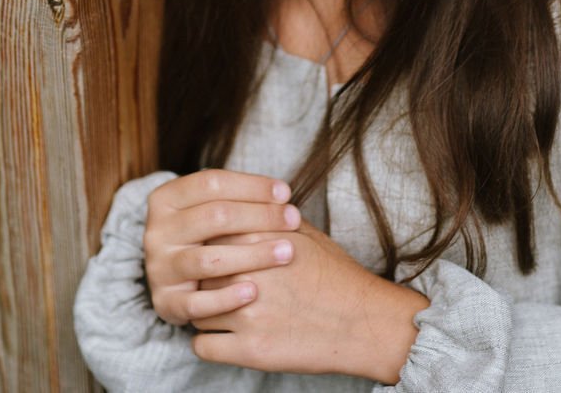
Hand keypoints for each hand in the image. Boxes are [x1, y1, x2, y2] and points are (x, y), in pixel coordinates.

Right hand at [142, 169, 301, 326]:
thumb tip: (283, 196)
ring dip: (253, 255)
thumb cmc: (209, 236)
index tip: (286, 193)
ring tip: (287, 253)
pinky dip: (227, 298)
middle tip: (294, 220)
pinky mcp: (165, 302)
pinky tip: (254, 292)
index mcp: (166, 199)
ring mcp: (159, 268)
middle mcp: (157, 231)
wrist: (176, 280)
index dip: (252, 185)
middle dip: (260, 217)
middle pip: (214, 217)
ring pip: (209, 260)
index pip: (211, 183)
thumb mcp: (213, 210)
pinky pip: (197, 303)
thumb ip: (239, 200)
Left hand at [191, 220, 429, 384]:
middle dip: (204, 280)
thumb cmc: (337, 276)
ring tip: (226, 313)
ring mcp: (247, 314)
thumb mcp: (305, 235)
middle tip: (216, 287)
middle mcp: (247, 274)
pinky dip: (209, 344)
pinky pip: (202, 347)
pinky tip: (227, 337)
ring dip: (205, 312)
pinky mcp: (250, 350)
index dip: (209, 249)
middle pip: (196, 272)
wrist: (365, 322)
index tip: (214, 258)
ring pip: (195, 310)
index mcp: (258, 240)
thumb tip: (242, 209)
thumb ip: (268, 221)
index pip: (207, 237)